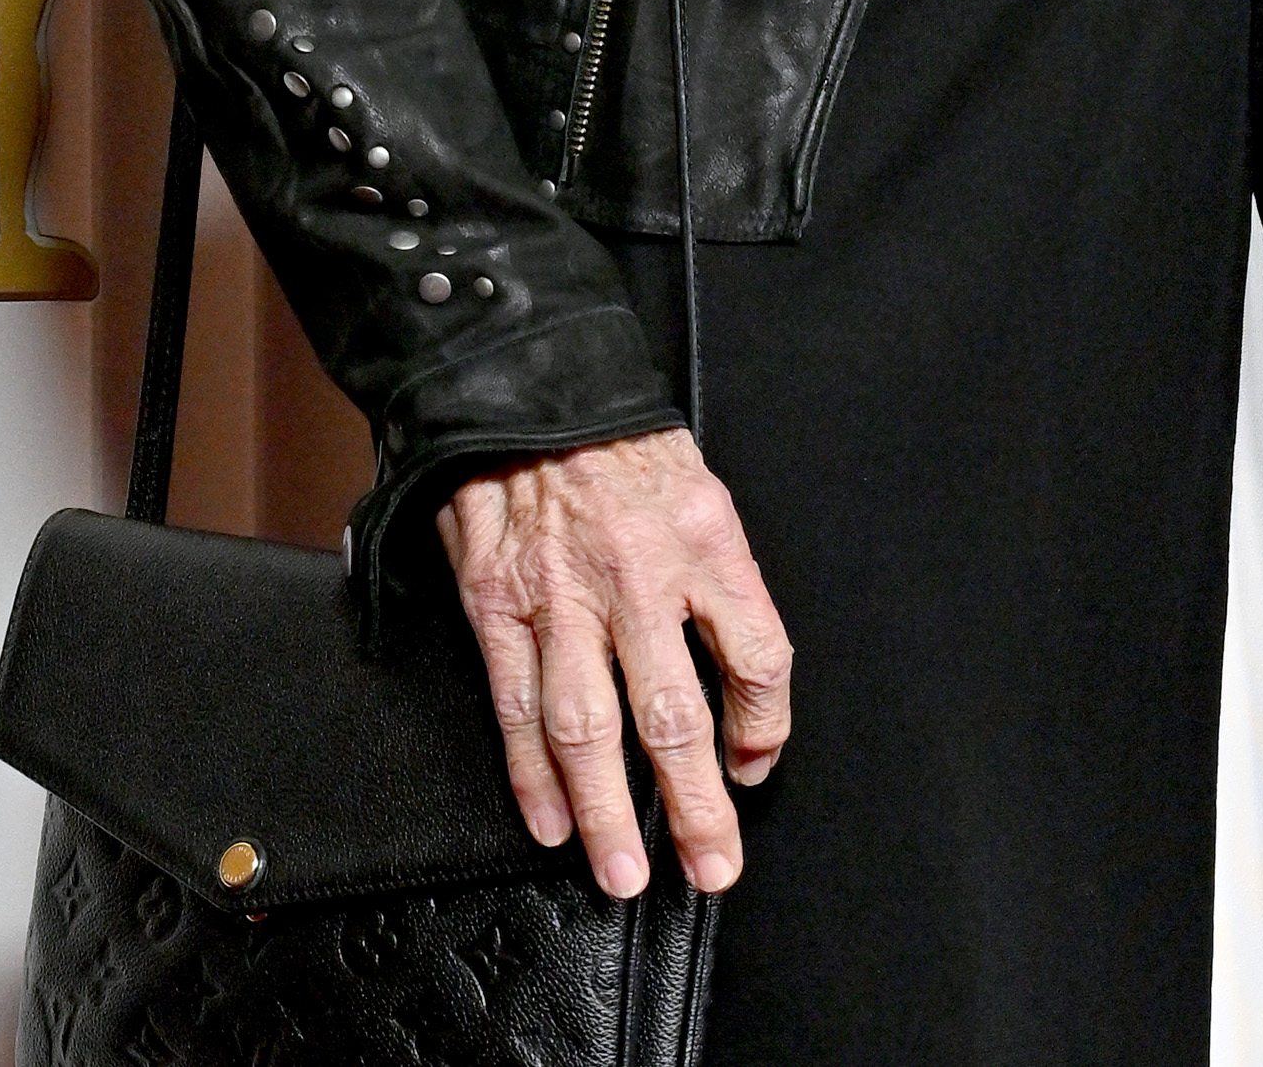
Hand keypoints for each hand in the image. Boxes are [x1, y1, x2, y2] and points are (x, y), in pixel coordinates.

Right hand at [438, 428, 791, 897]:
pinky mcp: (498, 604)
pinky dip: (532, 775)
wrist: (530, 388)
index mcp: (706, 537)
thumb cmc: (624, 447)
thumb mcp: (700, 491)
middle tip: (711, 865)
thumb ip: (721, 584)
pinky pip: (518, 705)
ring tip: (623, 874)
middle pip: (675, 712)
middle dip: (694, 803)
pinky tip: (551, 821)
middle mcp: (638, 571)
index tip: (756, 764)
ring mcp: (561, 593)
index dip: (765, 724)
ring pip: (588, 728)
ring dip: (607, 813)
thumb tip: (743, 692)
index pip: (759, 652)